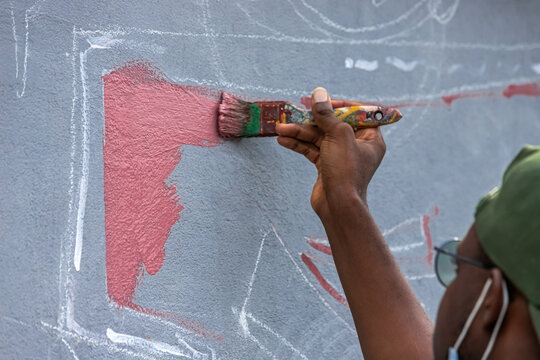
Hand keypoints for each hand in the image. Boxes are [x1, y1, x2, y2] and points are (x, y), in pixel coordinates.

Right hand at [276, 87, 385, 219]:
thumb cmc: (346, 171)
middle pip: (333, 124)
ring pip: (318, 137)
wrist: (338, 206)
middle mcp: (357, 146)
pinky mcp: (326, 166)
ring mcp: (340, 157)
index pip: (357, 113)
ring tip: (280, 128)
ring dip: (299, 132)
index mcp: (370, 138)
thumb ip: (327, 114)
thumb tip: (319, 93)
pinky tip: (283, 140)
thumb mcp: (338, 136)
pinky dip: (298, 144)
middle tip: (295, 111)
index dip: (340, 105)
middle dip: (312, 119)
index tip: (323, 101)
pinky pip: (312, 150)